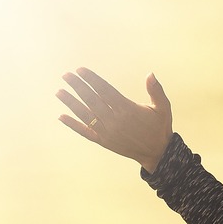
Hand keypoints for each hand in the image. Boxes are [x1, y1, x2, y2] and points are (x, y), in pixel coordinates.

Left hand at [57, 67, 172, 172]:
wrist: (157, 153)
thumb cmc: (159, 127)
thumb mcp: (163, 108)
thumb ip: (156, 91)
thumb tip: (150, 74)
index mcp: (128, 109)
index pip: (105, 90)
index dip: (91, 79)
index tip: (80, 70)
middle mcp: (115, 121)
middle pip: (92, 100)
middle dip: (78, 87)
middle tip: (66, 75)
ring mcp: (108, 132)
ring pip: (86, 115)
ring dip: (71, 103)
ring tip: (59, 92)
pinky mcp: (104, 142)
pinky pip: (85, 132)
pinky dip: (73, 124)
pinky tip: (61, 116)